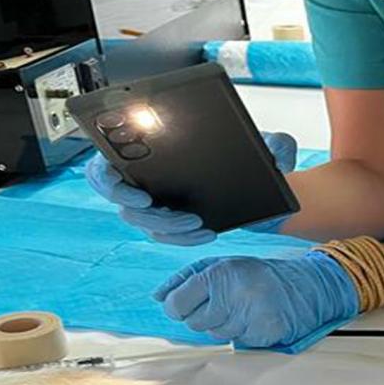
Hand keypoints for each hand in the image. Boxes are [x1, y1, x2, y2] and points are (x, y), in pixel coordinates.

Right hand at [86, 132, 297, 244]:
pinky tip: (206, 232)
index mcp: (149, 152)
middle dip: (145, 213)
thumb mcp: (272, 145)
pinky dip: (181, 238)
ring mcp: (153, 202)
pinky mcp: (169, 221)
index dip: (109, 181)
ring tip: (197, 224)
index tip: (141, 194)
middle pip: (120, 202)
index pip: (104, 165)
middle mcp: (143, 178)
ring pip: (142, 223)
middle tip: (178, 215)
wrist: (264, 184)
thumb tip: (275, 155)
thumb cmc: (257, 156)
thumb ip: (279, 145)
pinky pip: (164, 235)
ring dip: (167, 227)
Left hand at [153, 252, 358, 346]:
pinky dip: (241, 333)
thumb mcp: (224, 263)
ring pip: (213, 334)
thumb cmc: (260, 274)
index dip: (179, 306)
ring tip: (242, 308)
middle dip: (203, 315)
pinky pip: (234, 342)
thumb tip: (157, 296)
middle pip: (191, 322)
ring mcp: (246, 316)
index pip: (175, 304)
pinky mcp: (260, 334)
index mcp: (218, 273)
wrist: (306, 286)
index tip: (190, 302)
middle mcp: (231, 294)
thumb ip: (187, 277)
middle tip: (224, 302)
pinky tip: (254, 318)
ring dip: (223, 324)